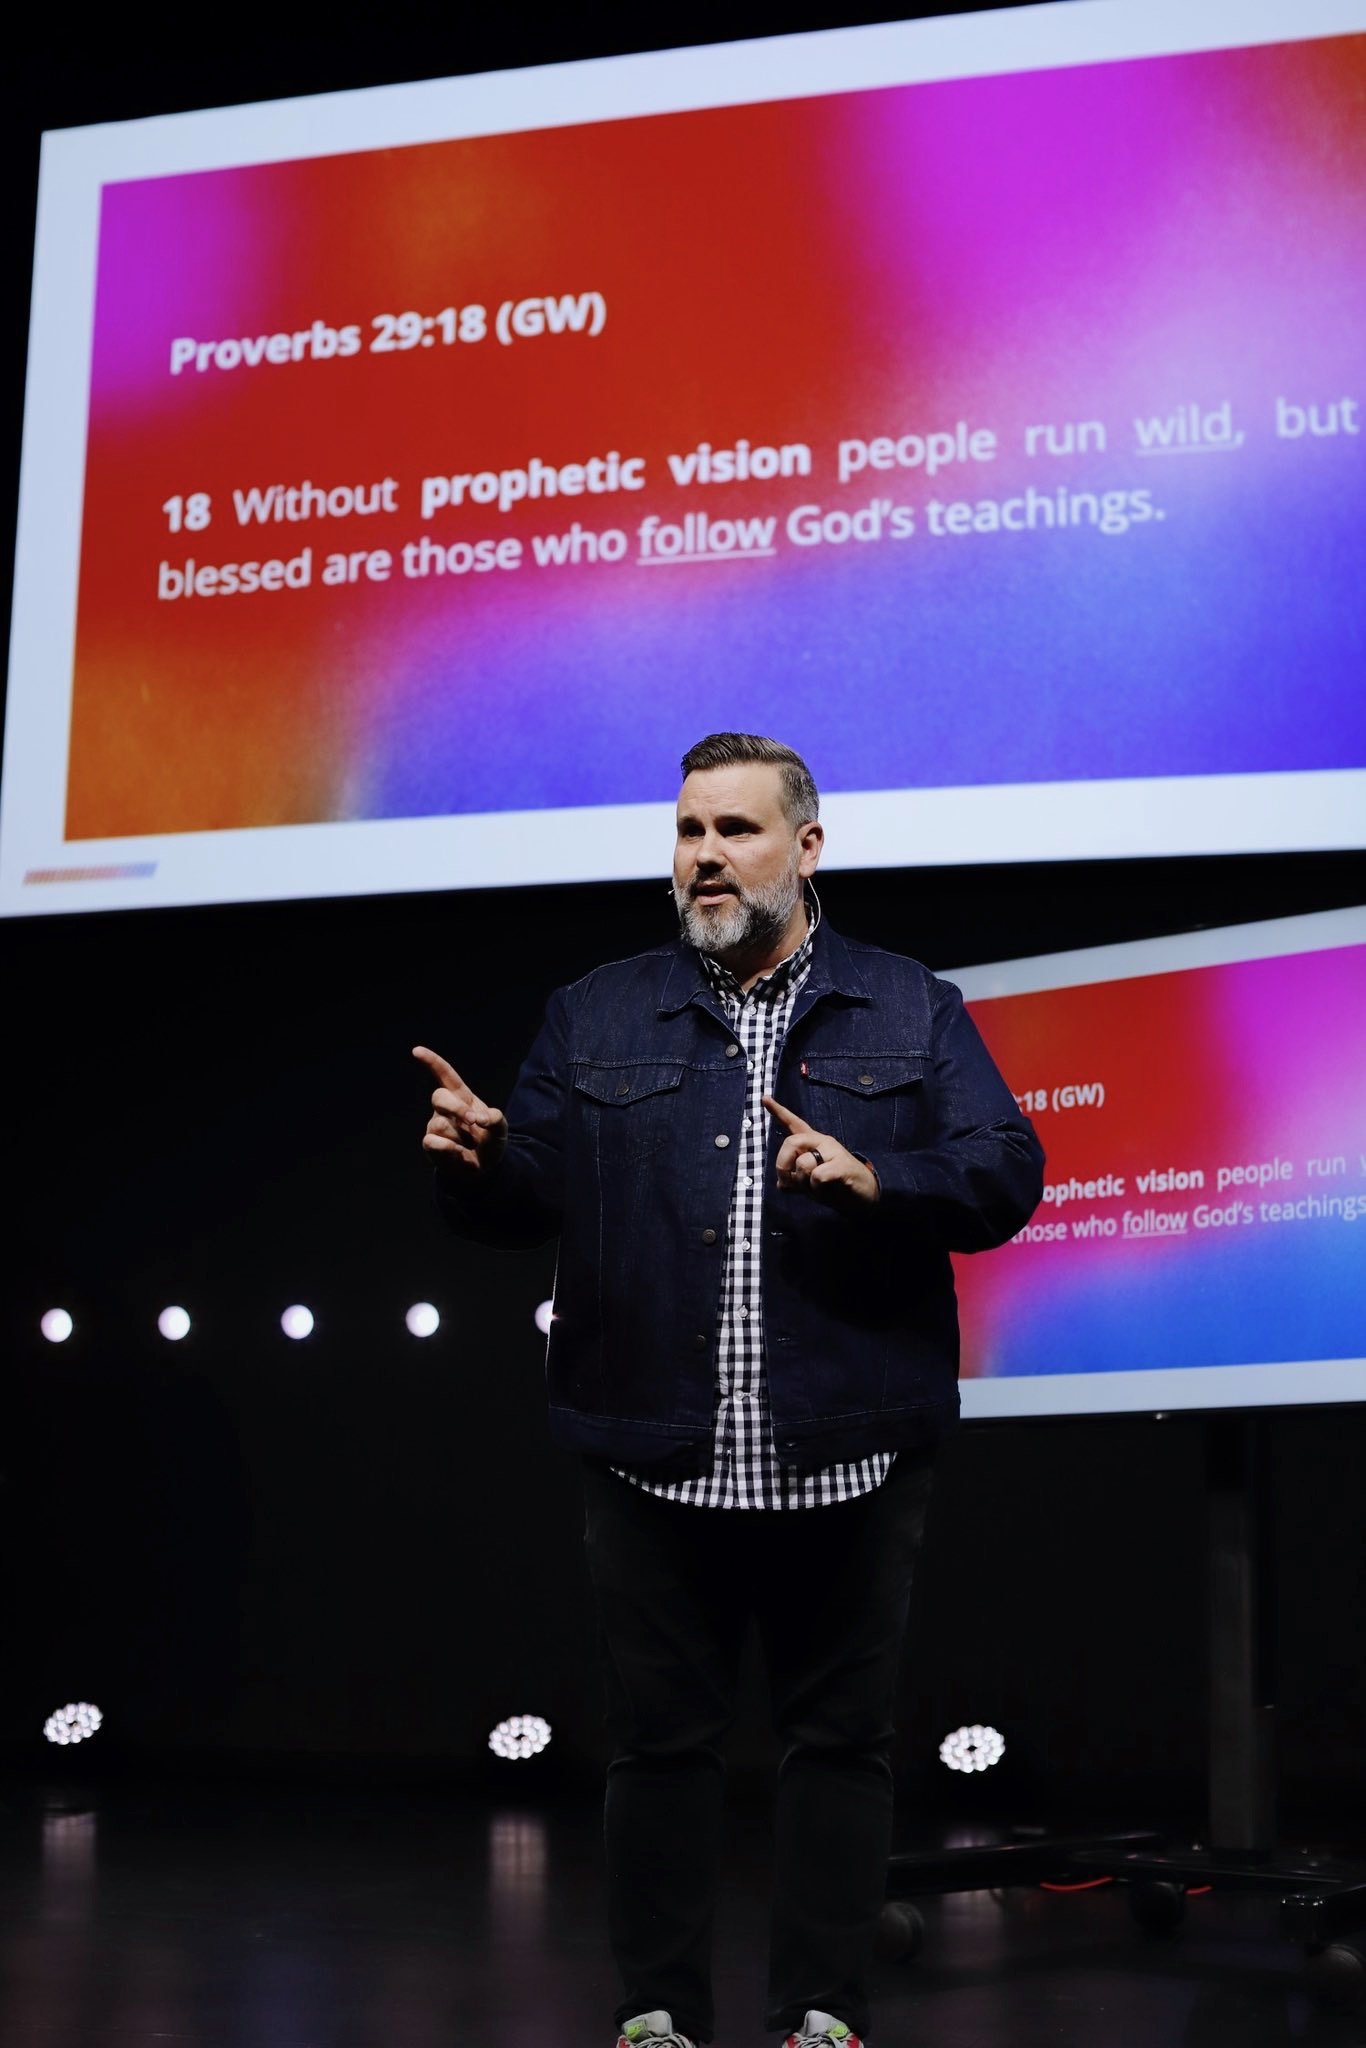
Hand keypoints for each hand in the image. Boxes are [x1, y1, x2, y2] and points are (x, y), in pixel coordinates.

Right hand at [413, 1046, 508, 1176]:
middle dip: (457, 1108)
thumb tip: (479, 1119)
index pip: (445, 1075)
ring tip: (470, 1146)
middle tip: (474, 1121)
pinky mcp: (431, 1143)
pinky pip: (432, 1141)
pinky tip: (460, 1154)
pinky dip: (450, 1149)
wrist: (485, 1168)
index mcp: (462, 1097)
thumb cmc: (490, 1142)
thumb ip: (495, 1119)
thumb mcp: (500, 1128)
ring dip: (461, 1137)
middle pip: (439, 1096)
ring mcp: (436, 1125)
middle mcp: (445, 1109)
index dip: (432, 1062)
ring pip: (441, 1124)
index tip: (417, 1051)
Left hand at [763, 1095, 879, 1208]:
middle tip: (791, 1182)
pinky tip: (827, 1189)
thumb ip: (796, 1180)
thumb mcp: (811, 1183)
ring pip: (803, 1163)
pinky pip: (816, 1176)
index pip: (794, 1123)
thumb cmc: (837, 1187)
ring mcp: (833, 1152)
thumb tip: (781, 1185)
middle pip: (790, 1143)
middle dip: (783, 1165)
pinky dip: (816, 1189)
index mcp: (814, 1144)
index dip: (778, 1111)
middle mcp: (822, 1143)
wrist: (866, 1195)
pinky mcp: (842, 1166)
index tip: (764, 1098)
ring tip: (817, 1187)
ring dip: (803, 1183)